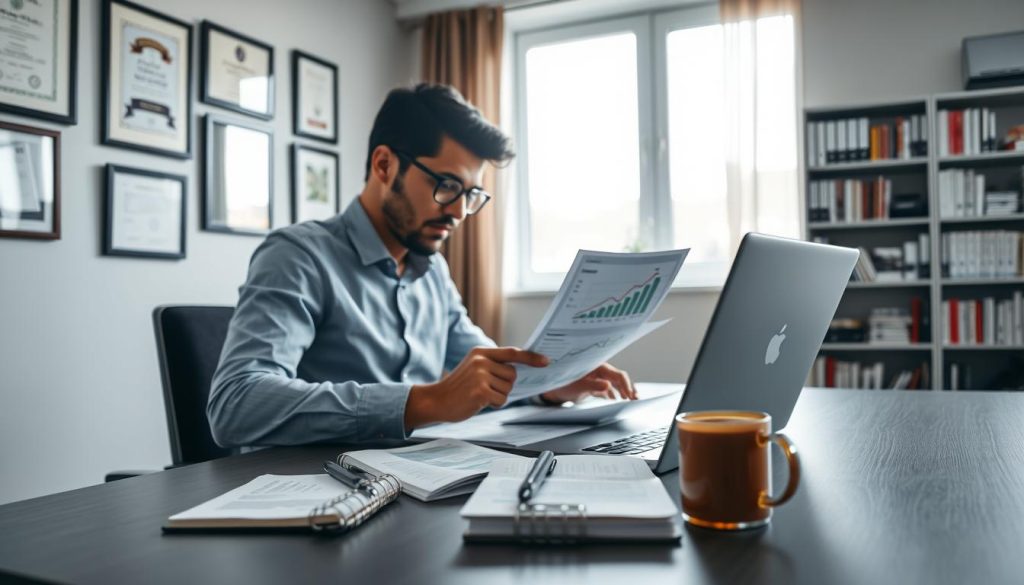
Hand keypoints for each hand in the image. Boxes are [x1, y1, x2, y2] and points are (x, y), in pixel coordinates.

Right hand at [404, 346, 548, 429]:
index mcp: (481, 352)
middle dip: (505, 385)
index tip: (546, 361)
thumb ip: (493, 365)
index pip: (512, 353)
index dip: (531, 357)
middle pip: (513, 374)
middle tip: (486, 388)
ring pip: (508, 388)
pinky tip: (479, 402)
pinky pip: (501, 399)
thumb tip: (520, 370)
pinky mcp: (480, 391)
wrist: (436, 400)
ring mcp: (480, 375)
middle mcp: (481, 361)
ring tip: (480, 395)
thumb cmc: (458, 387)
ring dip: (499, 395)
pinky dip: (494, 404)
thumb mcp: (474, 368)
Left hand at [539, 363, 636, 404]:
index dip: (626, 384)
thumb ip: (593, 386)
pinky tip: (618, 399)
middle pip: (619, 378)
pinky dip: (615, 393)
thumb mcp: (578, 386)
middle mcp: (599, 370)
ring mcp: (598, 378)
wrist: (553, 389)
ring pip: (616, 383)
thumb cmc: (563, 384)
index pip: (617, 374)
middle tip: (635, 399)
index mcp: (597, 366)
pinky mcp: (595, 385)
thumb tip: (608, 386)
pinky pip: (609, 388)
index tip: (630, 395)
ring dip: (624, 391)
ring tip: (630, 399)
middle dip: (628, 387)